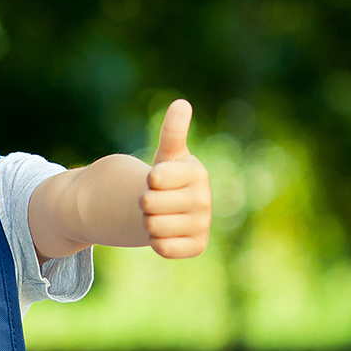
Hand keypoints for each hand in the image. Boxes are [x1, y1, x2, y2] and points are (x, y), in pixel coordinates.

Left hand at [142, 99, 210, 258]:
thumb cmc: (166, 178)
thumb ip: (172, 132)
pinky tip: (165, 233)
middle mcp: (205, 199)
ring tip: (160, 215)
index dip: (148, 180)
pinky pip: (163, 247)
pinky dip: (156, 241)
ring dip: (148, 222)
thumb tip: (181, 103)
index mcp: (197, 172)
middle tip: (155, 200)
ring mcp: (203, 224)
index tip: (156, 179)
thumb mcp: (167, 155)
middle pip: (149, 204)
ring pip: (153, 226)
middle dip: (145, 202)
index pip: (155, 178)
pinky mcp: (197, 246)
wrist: (171, 210)